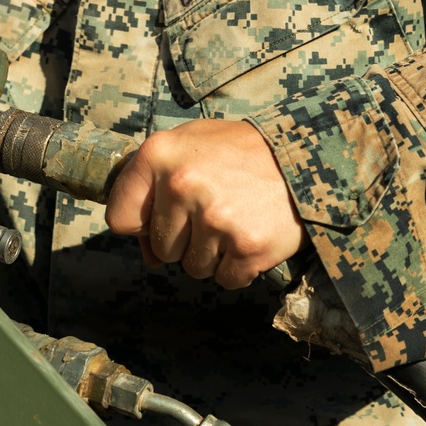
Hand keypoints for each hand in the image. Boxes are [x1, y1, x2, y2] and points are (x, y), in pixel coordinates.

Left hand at [105, 119, 307, 288]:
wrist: (306, 156)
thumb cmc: (239, 153)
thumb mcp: (190, 146)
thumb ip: (154, 190)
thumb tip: (147, 254)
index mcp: (159, 154)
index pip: (119, 218)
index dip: (140, 223)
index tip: (165, 215)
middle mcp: (182, 184)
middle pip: (159, 247)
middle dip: (184, 238)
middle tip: (215, 210)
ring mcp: (215, 218)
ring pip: (192, 267)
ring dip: (213, 252)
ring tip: (236, 218)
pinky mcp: (246, 247)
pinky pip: (225, 279)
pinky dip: (238, 266)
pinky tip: (251, 235)